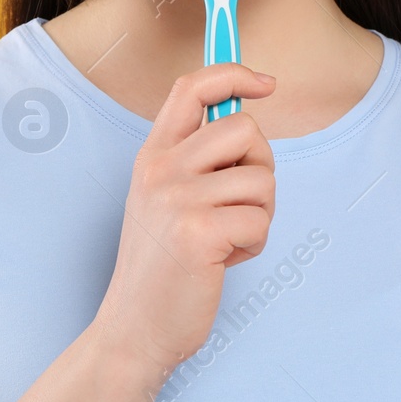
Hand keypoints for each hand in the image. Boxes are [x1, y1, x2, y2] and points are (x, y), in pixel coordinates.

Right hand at [93, 62, 277, 377]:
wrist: (135, 328)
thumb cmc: (163, 265)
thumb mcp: (165, 197)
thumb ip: (196, 158)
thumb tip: (247, 118)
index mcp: (152, 154)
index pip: (192, 87)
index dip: (233, 73)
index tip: (266, 83)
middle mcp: (160, 168)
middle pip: (244, 128)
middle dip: (261, 166)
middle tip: (240, 202)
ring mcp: (177, 199)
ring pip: (262, 178)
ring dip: (260, 214)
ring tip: (227, 238)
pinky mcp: (199, 232)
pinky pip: (260, 219)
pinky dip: (253, 244)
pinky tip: (223, 260)